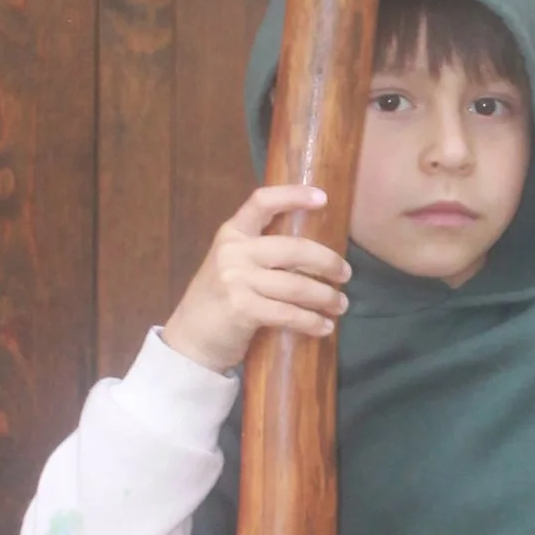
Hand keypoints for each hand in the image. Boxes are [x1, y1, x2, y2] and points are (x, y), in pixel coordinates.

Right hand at [161, 187, 349, 373]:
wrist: (189, 340)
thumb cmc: (219, 301)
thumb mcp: (231, 265)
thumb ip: (260, 253)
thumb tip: (313, 255)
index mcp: (232, 233)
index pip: (262, 202)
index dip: (293, 195)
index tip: (323, 197)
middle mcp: (233, 251)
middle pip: (294, 248)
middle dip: (327, 262)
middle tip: (345, 274)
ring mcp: (236, 280)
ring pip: (297, 285)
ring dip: (326, 297)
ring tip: (340, 305)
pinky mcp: (242, 308)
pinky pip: (288, 314)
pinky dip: (311, 322)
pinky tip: (324, 327)